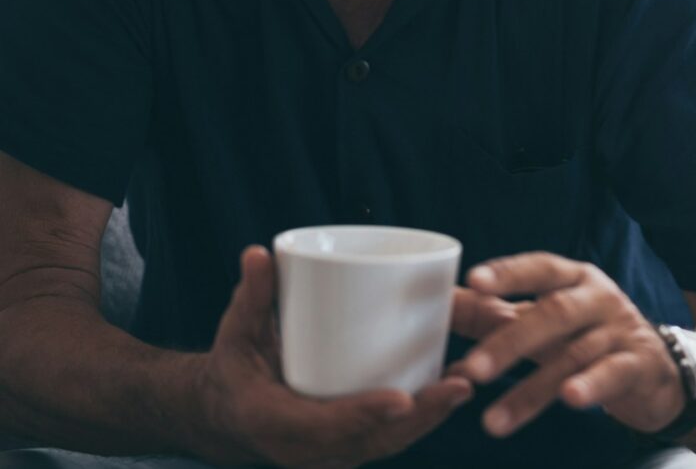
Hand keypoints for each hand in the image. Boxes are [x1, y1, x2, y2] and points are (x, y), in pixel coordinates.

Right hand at [188, 246, 475, 468]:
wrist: (225, 412)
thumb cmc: (235, 365)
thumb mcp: (237, 331)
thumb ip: (253, 295)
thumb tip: (258, 253)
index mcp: (268, 419)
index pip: (320, 425)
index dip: (361, 415)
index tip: (401, 399)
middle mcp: (299, 448)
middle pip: (368, 442)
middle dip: (417, 418)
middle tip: (458, 385)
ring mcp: (324, 455)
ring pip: (384, 445)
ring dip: (428, 421)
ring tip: (465, 385)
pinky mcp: (345, 449)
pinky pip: (385, 442)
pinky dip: (419, 423)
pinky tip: (452, 396)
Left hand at [452, 252, 684, 437]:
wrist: (655, 371)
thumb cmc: (587, 337)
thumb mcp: (545, 321)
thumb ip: (496, 314)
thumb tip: (440, 306)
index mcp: (574, 279)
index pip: (539, 269)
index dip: (508, 273)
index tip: (473, 282)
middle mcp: (599, 298)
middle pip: (553, 312)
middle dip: (509, 342)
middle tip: (472, 370)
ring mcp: (621, 330)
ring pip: (573, 355)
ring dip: (532, 390)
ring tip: (494, 421)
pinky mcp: (638, 364)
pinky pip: (613, 373)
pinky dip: (591, 385)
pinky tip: (569, 400)